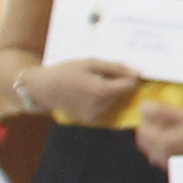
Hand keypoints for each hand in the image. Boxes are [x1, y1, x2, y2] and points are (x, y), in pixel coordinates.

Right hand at [28, 55, 143, 123]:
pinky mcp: (90, 120)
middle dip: (116, 83)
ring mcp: (95, 116)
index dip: (128, 76)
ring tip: (90, 83)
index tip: (120, 70)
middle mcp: (100, 106)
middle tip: (99, 75)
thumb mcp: (91, 63)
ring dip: (109, 91)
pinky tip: (87, 93)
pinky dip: (102, 99)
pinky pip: (106, 107)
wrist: (42, 89)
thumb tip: (139, 72)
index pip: (130, 85)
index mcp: (100, 91)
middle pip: (122, 93)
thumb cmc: (66, 72)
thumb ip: (117, 67)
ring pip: (115, 100)